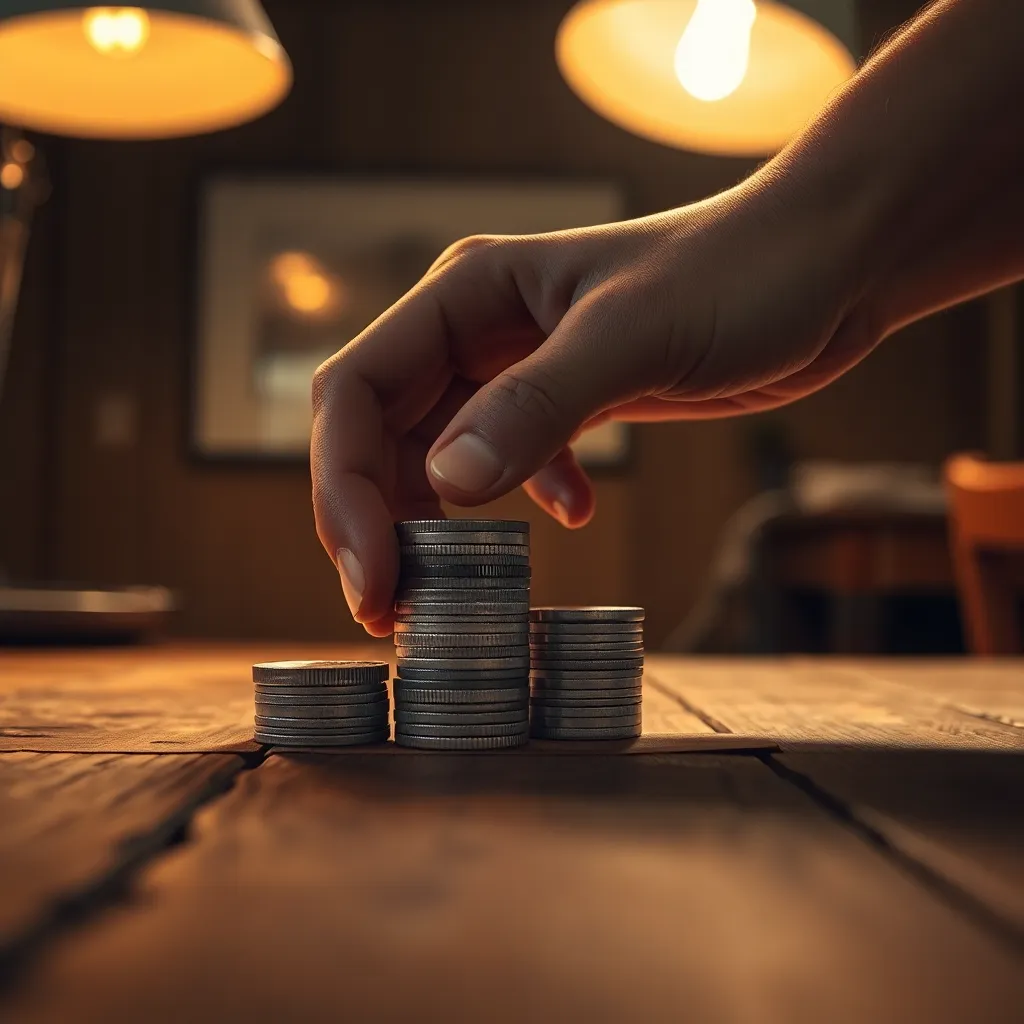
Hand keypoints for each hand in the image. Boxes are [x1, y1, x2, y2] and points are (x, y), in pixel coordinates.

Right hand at [311, 171, 874, 634]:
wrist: (826, 266)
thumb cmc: (741, 273)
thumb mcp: (635, 336)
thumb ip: (538, 406)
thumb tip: (443, 486)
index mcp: (465, 293)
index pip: (356, 392)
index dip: (345, 491)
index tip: (373, 581)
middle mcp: (477, 327)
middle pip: (382, 434)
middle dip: (378, 524)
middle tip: (392, 613)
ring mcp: (521, 365)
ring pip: (438, 456)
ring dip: (438, 526)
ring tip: (452, 593)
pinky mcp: (568, 398)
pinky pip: (511, 459)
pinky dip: (524, 501)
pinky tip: (572, 517)